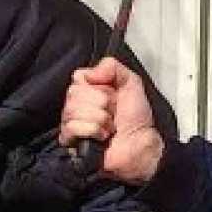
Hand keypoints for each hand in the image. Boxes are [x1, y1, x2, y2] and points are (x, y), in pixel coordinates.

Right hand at [60, 57, 163, 185]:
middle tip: (113, 112)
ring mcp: (72, 123)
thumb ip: (112, 67)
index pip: (78, 77)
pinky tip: (102, 135)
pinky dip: (93, 130)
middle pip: (74, 93)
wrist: (140, 144)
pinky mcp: (71, 141)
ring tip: (109, 125)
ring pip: (73, 110)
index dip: (99, 86)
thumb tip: (89, 73)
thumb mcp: (131, 82)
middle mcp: (77, 105)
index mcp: (89, 90)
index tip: (113, 95)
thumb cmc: (136, 119)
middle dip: (101, 103)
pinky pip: (71, 127)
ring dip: (100, 118)